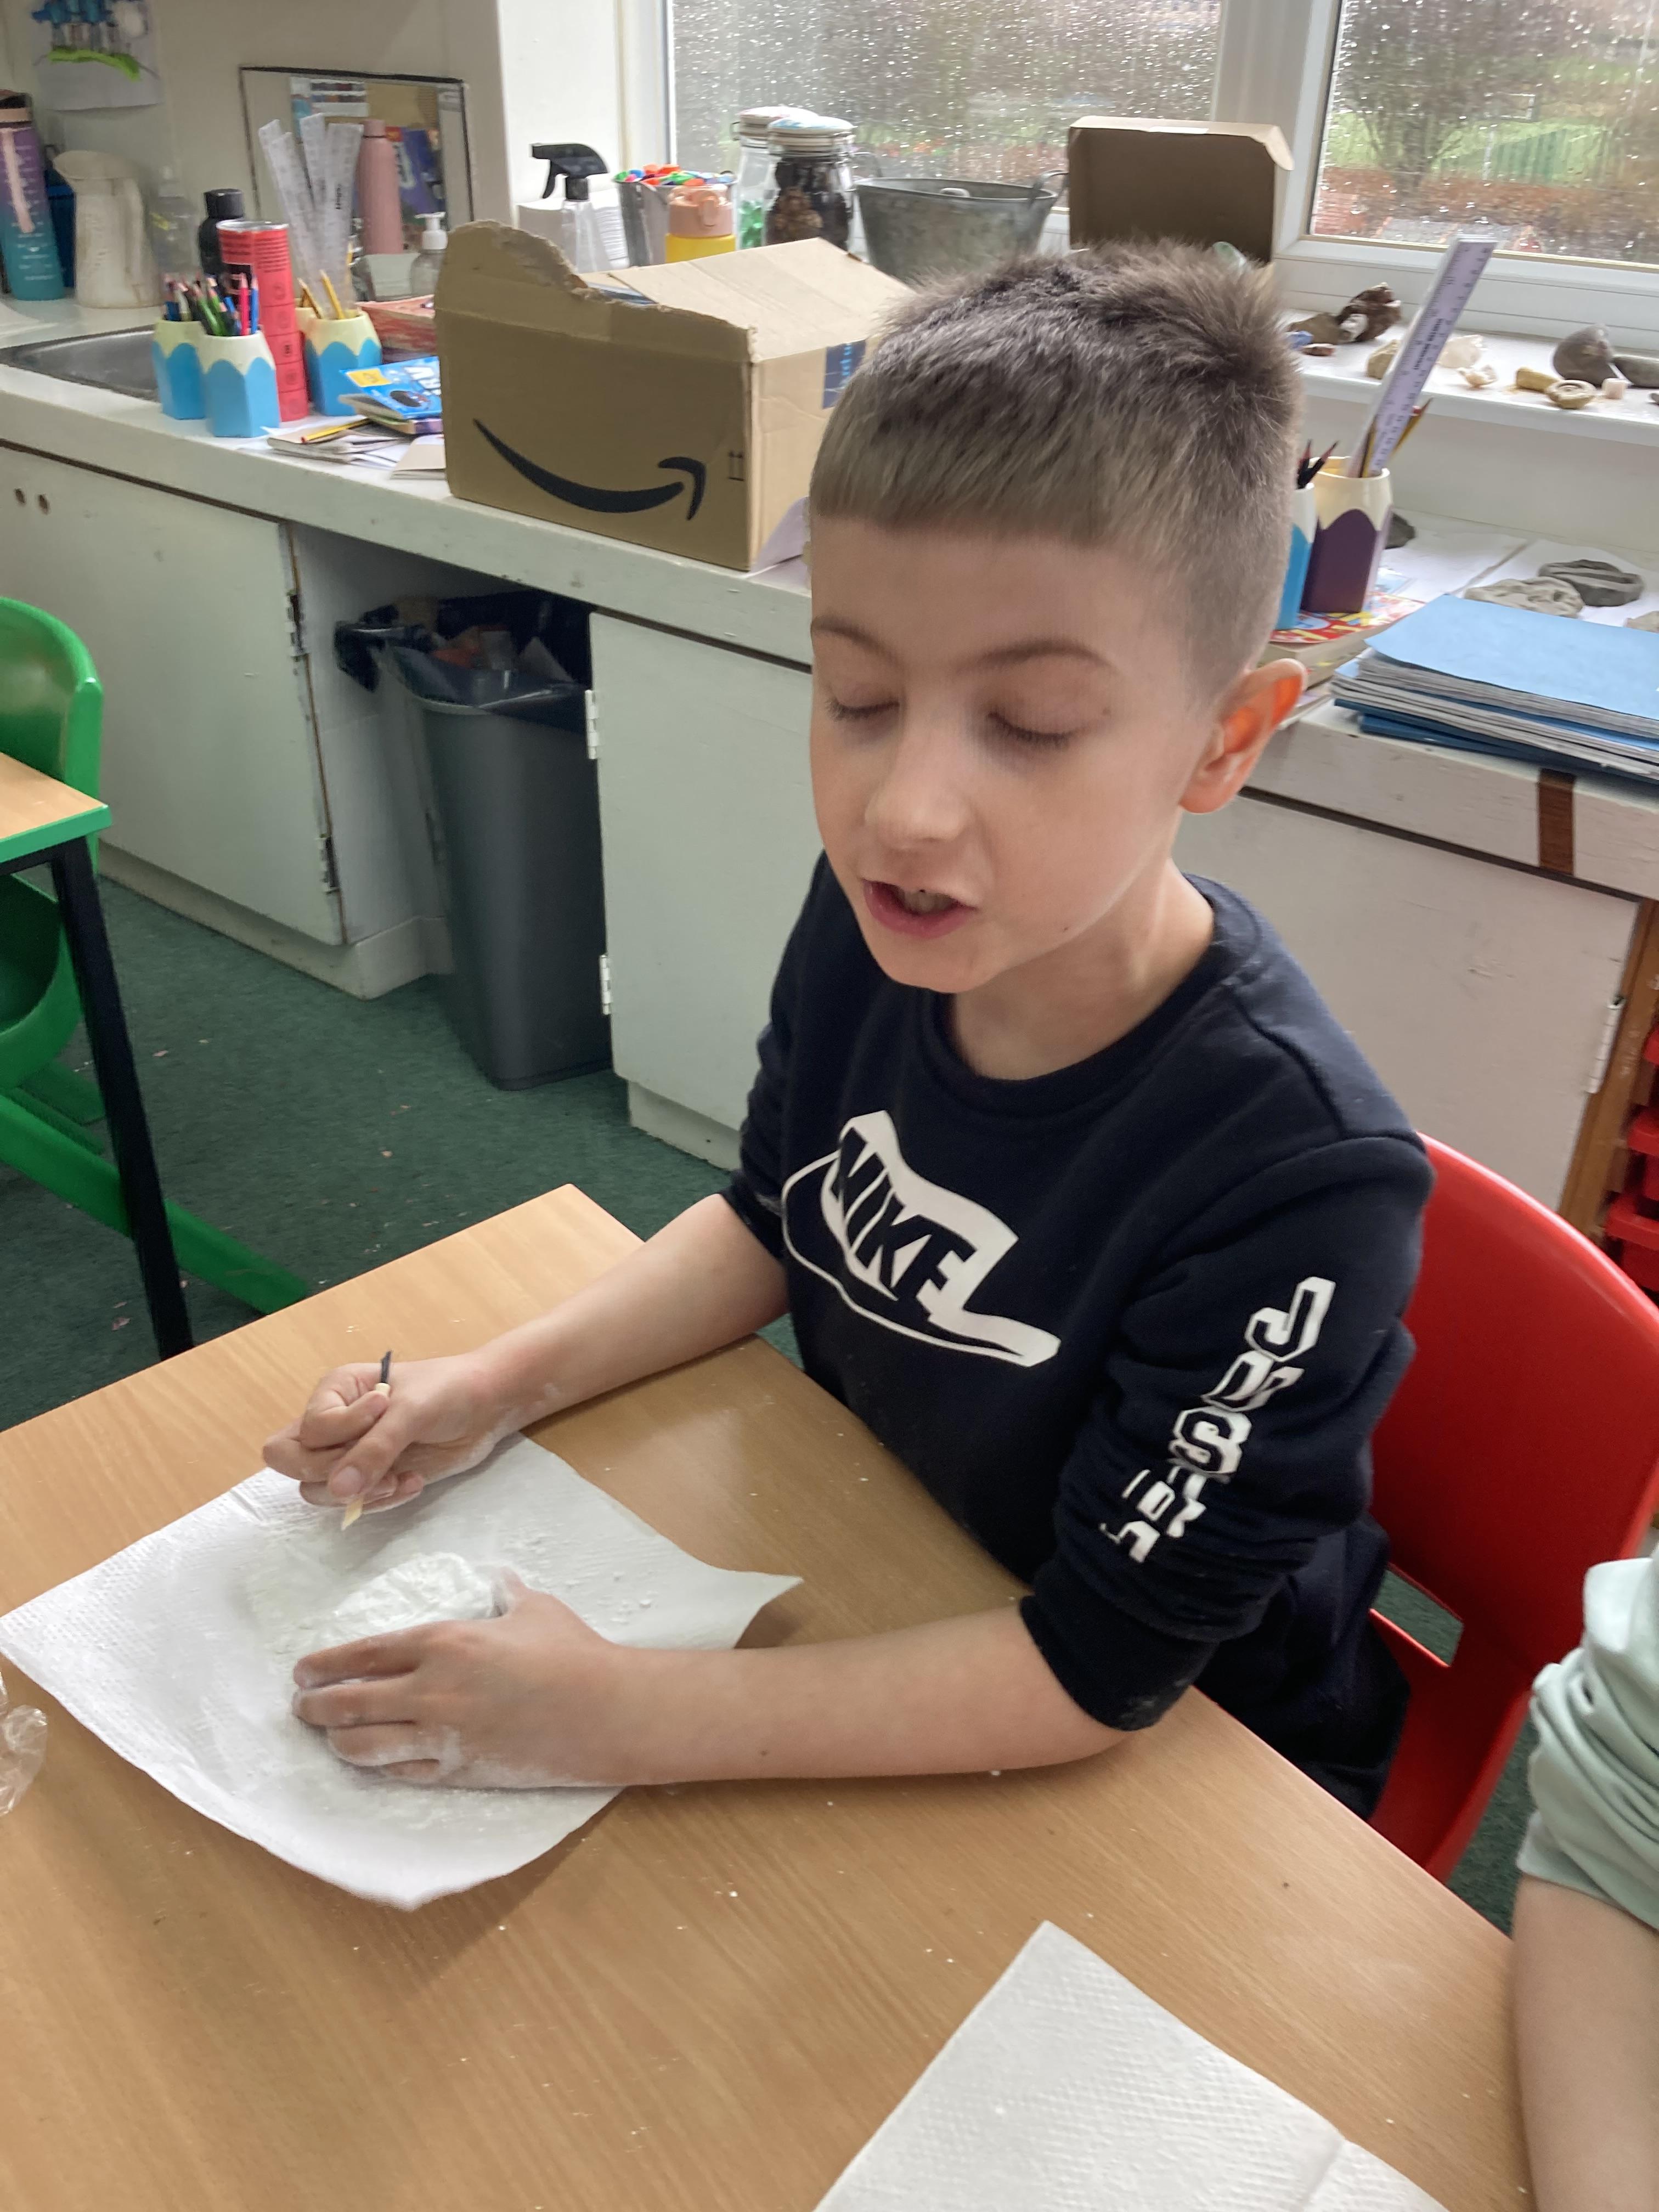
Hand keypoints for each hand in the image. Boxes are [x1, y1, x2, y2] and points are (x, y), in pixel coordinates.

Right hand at [263, 1352, 512, 1514]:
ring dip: (359, 1492)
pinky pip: (352, 1503)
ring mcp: (350, 1453)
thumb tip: (337, 1490)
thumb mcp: (411, 1412)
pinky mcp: (372, 1478)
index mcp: (335, 1391)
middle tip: (376, 1468)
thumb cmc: (448, 1391)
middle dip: (330, 1474)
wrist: (487, 1407)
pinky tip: (413, 1482)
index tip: (381, 1414)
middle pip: (290, 1461)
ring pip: (318, 1490)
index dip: (338, 1434)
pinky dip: (380, 1501)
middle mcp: (333, 1423)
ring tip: (400, 1478)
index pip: (306, 1430)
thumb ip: (373, 1449)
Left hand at [291, 1571, 632, 1786]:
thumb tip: (499, 1576)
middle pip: (349, 1703)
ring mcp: (442, 1736)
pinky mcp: (458, 1771)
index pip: (363, 1655)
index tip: (302, 1670)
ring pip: (364, 1746)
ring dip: (337, 1741)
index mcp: (444, 1642)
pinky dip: (379, 1767)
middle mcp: (431, 1690)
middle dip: (315, 1707)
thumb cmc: (571, 1652)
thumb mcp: (534, 1608)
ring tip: (328, 1737)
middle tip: (300, 1707)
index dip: (324, 1664)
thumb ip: (505, 1592)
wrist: (603, 1711)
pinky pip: (400, 1773)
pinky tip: (372, 1762)